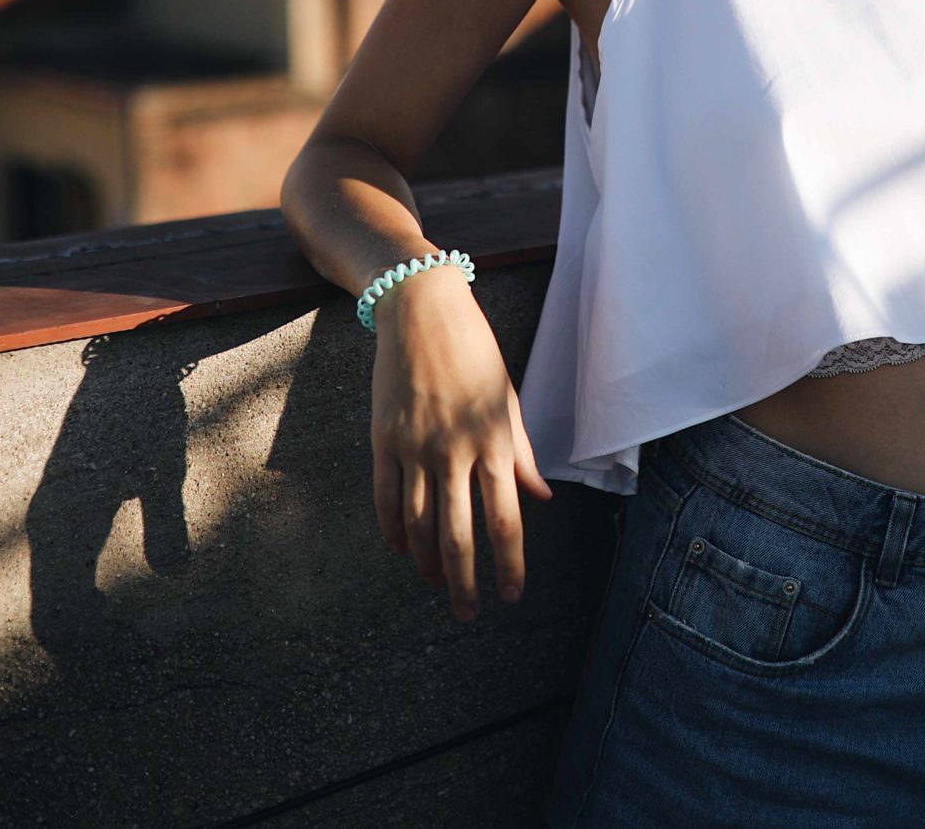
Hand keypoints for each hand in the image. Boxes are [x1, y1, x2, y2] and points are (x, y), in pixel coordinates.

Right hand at [367, 263, 553, 618]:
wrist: (422, 309)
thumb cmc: (475, 353)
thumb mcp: (506, 399)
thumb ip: (522, 453)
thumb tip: (542, 499)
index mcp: (494, 441)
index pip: (505, 520)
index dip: (509, 564)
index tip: (511, 595)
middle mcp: (455, 450)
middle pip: (458, 534)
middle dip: (464, 582)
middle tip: (469, 614)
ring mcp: (415, 447)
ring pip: (418, 524)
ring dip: (427, 563)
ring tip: (436, 585)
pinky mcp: (383, 439)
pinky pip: (385, 498)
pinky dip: (393, 530)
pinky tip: (402, 550)